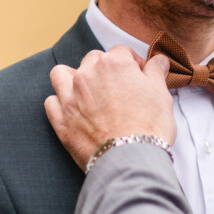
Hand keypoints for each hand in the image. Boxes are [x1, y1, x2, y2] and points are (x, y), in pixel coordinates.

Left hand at [45, 48, 176, 169]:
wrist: (130, 161)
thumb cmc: (149, 127)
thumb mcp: (161, 95)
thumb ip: (156, 72)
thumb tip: (159, 60)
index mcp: (114, 64)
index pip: (122, 52)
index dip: (134, 64)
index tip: (140, 77)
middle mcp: (88, 74)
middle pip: (93, 60)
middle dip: (105, 69)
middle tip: (118, 88)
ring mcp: (70, 96)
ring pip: (61, 74)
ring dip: (72, 78)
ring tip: (87, 92)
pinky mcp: (61, 119)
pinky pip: (51, 102)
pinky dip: (60, 104)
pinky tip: (74, 111)